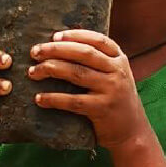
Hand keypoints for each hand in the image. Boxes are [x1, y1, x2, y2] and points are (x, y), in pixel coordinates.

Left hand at [28, 29, 148, 149]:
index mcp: (119, 60)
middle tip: (35, 51)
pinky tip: (39, 98)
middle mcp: (118, 72)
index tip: (55, 36)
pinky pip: (73, 101)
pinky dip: (54, 99)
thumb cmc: (116, 99)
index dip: (75, 35)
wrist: (132, 131)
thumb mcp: (115, 75)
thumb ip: (99, 61)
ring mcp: (111, 90)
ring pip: (76, 73)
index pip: (98, 40)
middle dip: (57, 49)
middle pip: (84, 53)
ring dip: (51, 69)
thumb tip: (63, 44)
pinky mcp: (102, 109)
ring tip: (33, 72)